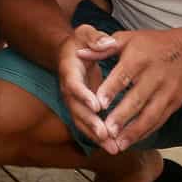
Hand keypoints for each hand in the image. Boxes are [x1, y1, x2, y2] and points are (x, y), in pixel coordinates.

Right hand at [55, 23, 119, 146]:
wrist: (69, 52)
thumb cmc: (80, 42)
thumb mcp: (85, 33)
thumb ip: (95, 38)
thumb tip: (107, 44)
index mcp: (69, 70)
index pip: (74, 85)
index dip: (83, 96)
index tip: (97, 106)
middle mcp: (68, 89)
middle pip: (76, 110)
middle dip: (91, 123)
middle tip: (105, 135)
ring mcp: (73, 101)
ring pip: (81, 122)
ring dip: (96, 136)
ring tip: (113, 148)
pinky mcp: (81, 109)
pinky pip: (87, 125)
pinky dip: (99, 137)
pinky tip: (114, 147)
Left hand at [86, 28, 181, 152]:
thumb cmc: (150, 44)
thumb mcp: (126, 39)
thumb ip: (102, 49)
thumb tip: (79, 53)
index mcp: (139, 58)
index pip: (124, 76)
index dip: (112, 90)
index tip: (99, 105)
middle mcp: (155, 76)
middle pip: (137, 99)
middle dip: (122, 117)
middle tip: (107, 132)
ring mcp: (167, 91)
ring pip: (150, 114)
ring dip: (134, 131)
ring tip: (118, 144)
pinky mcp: (175, 102)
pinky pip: (160, 120)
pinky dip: (146, 132)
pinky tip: (132, 141)